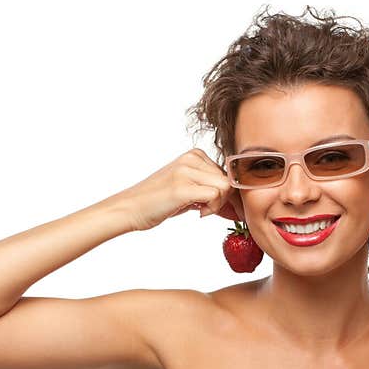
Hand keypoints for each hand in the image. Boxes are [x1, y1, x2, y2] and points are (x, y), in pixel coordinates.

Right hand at [113, 148, 239, 230]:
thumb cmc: (159, 202)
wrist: (130, 209)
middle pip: (229, 180)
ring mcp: (186, 170)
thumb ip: (210, 190)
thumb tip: (238, 204)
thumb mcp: (189, 191)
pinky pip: (216, 195)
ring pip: (225, 187)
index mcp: (194, 155)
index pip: (228, 173)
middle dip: (225, 200)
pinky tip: (198, 213)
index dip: (228, 193)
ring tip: (201, 210)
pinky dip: (212, 209)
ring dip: (218, 204)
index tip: (220, 208)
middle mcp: (191, 158)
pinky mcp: (182, 186)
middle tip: (208, 210)